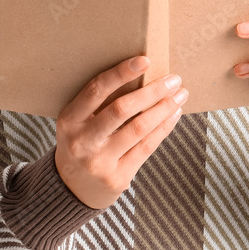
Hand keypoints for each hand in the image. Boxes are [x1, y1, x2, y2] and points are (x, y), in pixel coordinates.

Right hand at [55, 56, 188, 209]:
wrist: (72, 189)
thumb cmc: (82, 143)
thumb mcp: (78, 122)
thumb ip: (100, 103)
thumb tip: (142, 73)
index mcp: (69, 120)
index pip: (96, 90)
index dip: (121, 73)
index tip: (145, 60)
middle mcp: (82, 141)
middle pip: (121, 110)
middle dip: (152, 92)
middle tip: (173, 79)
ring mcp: (99, 162)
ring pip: (138, 129)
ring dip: (164, 108)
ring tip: (179, 95)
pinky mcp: (117, 177)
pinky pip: (146, 147)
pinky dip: (163, 128)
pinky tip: (173, 115)